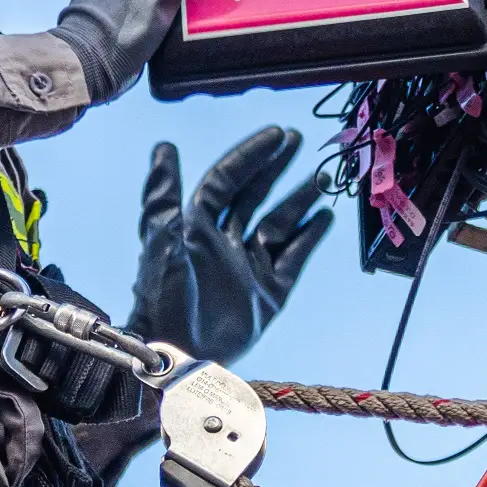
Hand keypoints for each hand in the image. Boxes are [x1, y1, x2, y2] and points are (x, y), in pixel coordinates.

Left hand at [125, 128, 332, 366]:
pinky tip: (324, 216)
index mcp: (197, 226)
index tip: (275, 135)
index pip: (226, 180)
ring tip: (322, 176)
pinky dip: (309, 236)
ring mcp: (249, 266)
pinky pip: (294, 257)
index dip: (249, 156)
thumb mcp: (162, 238)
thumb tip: (165, 146)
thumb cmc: (163, 295)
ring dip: (300, 198)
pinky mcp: (269, 292)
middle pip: (255, 195)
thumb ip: (164, 194)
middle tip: (297, 140)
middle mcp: (225, 242)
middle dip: (275, 167)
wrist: (179, 352)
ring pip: (280, 222)